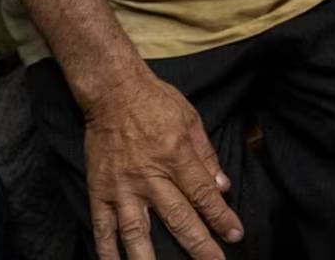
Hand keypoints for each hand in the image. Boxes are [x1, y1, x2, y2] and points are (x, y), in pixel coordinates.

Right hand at [80, 69, 242, 259]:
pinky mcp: (100, 191)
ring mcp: (122, 187)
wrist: (112, 90)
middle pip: (178, 218)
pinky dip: (107, 252)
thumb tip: (222, 186)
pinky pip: (102, 228)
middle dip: (199, 245)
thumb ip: (206, 154)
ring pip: (137, 232)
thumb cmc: (154, 100)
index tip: (234, 235)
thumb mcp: (190, 119)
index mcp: (175, 156)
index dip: (221, 217)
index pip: (203, 195)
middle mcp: (150, 176)